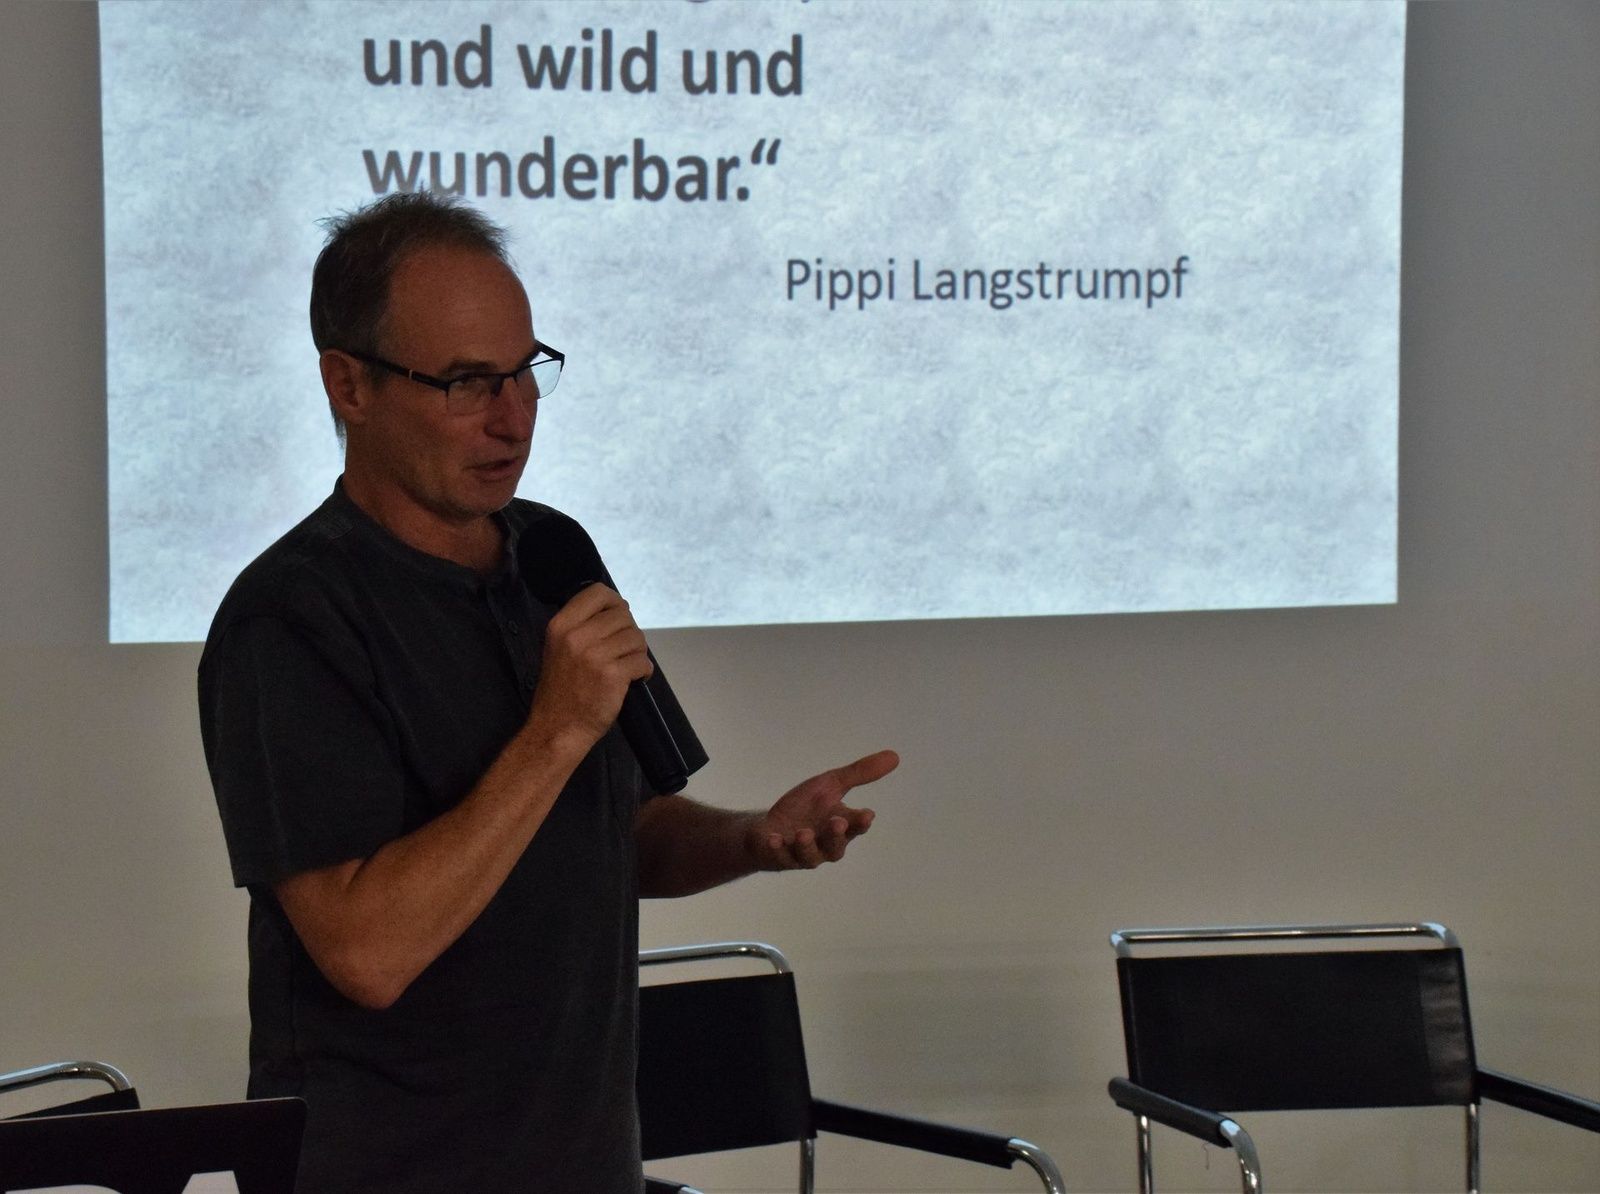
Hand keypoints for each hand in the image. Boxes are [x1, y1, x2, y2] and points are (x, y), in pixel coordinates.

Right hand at [530, 583, 652, 746]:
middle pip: (623, 615)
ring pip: (636, 638)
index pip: (597, 592)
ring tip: (628, 666)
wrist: (557, 728)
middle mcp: (577, 636)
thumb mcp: (559, 648)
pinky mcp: (613, 675)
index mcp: (561, 625)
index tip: (619, 618)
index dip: (615, 602)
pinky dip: (644, 671)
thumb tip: (619, 608)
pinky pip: (643, 661)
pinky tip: (635, 678)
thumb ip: (583, 625)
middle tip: (624, 651)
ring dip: (638, 653)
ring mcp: (595, 655)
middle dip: (629, 632)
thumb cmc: (561, 690)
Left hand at [746, 749, 896, 869]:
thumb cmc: (805, 808)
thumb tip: (895, 756)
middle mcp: (824, 845)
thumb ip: (859, 773)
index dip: (860, 822)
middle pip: (835, 846)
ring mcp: (801, 854)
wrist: (769, 826)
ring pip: (809, 856)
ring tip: (803, 833)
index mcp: (841, 826)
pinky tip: (774, 839)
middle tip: (837, 822)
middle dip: (836, 836)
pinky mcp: (778, 857)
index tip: (867, 815)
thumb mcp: (830, 784)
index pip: (856, 826)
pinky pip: (779, 857)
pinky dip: (777, 849)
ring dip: (807, 846)